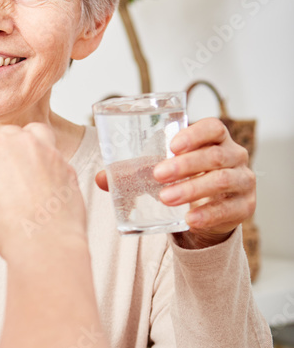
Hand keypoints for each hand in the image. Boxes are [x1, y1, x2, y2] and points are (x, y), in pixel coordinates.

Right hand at [0, 123, 86, 259]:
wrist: (46, 246)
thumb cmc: (17, 231)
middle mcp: (25, 146)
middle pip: (8, 134)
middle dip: (0, 145)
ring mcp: (50, 155)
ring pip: (37, 135)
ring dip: (28, 143)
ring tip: (23, 159)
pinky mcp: (69, 170)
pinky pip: (55, 159)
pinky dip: (47, 166)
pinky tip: (43, 182)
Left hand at [95, 118, 254, 247]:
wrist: (208, 212)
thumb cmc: (185, 181)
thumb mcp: (163, 172)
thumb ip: (135, 173)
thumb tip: (101, 178)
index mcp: (216, 140)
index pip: (214, 128)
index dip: (195, 134)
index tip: (172, 146)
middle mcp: (234, 157)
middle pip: (215, 155)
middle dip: (185, 165)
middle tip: (158, 175)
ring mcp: (243, 181)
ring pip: (222, 181)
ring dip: (192, 189)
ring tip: (166, 198)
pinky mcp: (245, 206)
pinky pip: (229, 209)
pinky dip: (208, 214)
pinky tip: (190, 219)